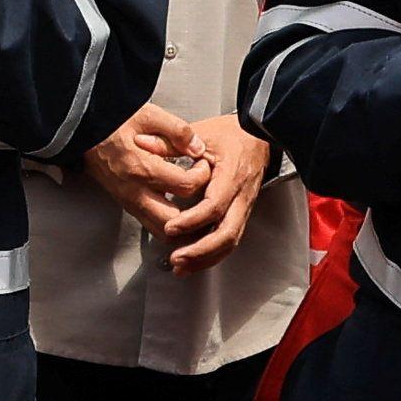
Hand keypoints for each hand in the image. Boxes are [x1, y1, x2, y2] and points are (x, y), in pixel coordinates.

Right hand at [75, 102, 211, 235]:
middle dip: (196, 214)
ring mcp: (128, 201)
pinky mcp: (125, 204)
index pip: (186, 186)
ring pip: (161, 231)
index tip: (203, 164)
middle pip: (175, 221)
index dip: (203, 176)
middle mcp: (134, 191)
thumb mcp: (147, 114)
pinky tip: (179, 214)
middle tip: (204, 197)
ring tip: (197, 213)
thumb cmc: (112, 121)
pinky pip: (150, 226)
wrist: (82, 130)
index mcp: (142, 168)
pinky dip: (168, 226)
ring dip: (181, 227)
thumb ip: (177, 130)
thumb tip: (198, 147)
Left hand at [156, 114, 276, 273]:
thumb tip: (141, 144)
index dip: (193, 220)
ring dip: (206, 258)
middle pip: (227, 233)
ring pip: (230, 241)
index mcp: (231, 176)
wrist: (258, 136)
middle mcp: (241, 196)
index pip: (214, 205)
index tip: (171, 227)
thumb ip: (170, 143)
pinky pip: (230, 239)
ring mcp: (244, 207)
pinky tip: (194, 262)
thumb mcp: (200, 133)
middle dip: (201, 250)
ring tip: (181, 267)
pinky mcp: (241, 214)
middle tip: (176, 258)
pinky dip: (212, 254)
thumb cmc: (230, 134)